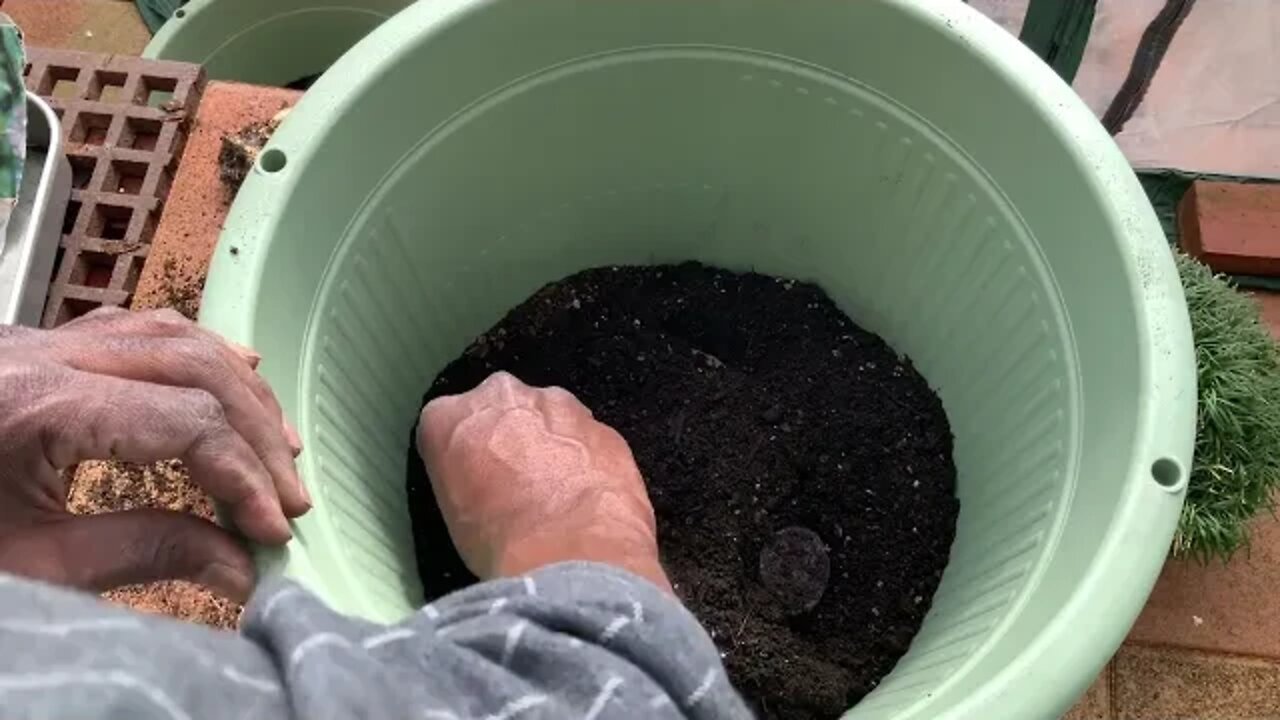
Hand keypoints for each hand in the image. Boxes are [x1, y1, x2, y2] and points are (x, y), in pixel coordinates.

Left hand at [0, 308, 307, 601]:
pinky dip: (199, 353)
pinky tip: (235, 371)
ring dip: (238, 389)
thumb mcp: (27, 565)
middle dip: (256, 432)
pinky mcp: (39, 345)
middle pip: (194, 366)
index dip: (242, 476)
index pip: (182, 423)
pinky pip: (140, 327)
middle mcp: (40, 353)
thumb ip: (143, 554)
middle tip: (290, 494)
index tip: (272, 529)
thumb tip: (239, 564)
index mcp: (31, 405)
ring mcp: (38, 340)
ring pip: (174, 335)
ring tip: (279, 446)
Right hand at [418, 372, 669, 590]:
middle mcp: (502, 396)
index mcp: (449, 417)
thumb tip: (484, 484)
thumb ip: (466, 477)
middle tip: (518, 481)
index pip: (446, 425)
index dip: (463, 454)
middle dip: (510, 434)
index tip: (474, 478)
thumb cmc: (501, 542)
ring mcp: (559, 404)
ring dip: (551, 443)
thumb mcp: (455, 515)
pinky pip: (588, 438)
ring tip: (558, 493)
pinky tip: (588, 495)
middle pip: (501, 406)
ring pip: (550, 416)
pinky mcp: (604, 424)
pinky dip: (587, 458)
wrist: (574, 554)